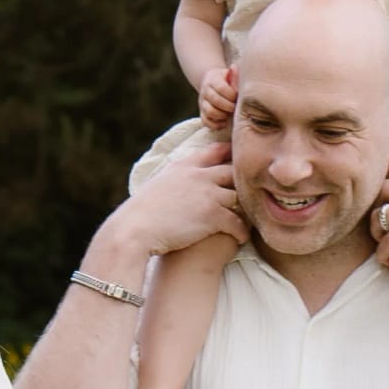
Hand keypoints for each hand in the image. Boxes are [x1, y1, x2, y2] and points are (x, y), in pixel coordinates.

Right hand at [120, 134, 249, 262]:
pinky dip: (241, 231)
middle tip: (254, 192)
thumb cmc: (139, 215)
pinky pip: (237, 222)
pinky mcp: (212, 215)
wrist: (134, 230)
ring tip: (249, 218)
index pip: (215, 151)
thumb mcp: (157, 187)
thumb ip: (172, 182)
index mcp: (184, 165)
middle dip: (243, 182)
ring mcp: (207, 194)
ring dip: (245, 209)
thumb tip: (173, 187)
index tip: (238, 161)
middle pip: (233, 171)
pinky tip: (240, 238)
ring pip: (238, 197)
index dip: (229, 155)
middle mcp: (198, 175)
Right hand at [195, 61, 238, 135]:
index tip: (238, 97)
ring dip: (222, 115)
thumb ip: (235, 73)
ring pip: (209, 112)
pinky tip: (224, 122)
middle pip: (215, 101)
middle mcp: (205, 91)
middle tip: (237, 107)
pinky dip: (216, 124)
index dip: (232, 95)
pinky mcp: (202, 113)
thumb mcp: (230, 72)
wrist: (211, 82)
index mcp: (212, 79)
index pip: (222, 88)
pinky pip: (206, 122)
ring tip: (230, 114)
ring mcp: (202, 103)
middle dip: (229, 106)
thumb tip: (235, 69)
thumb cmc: (226, 78)